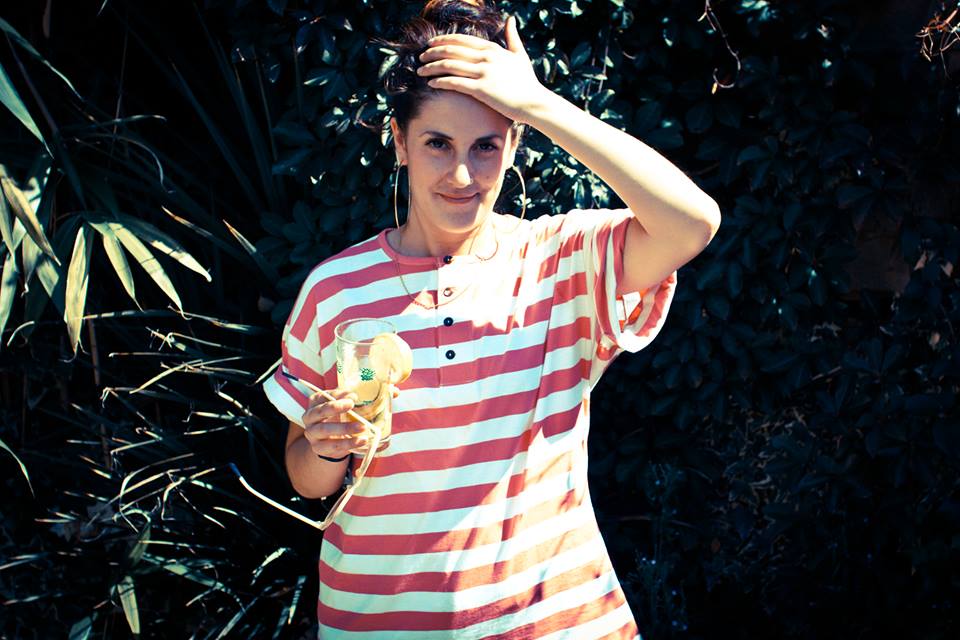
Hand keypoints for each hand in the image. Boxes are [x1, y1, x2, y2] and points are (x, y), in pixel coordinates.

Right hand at [301, 386, 399, 457]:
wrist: (330, 441)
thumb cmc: (342, 416)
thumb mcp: (350, 404)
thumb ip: (369, 396)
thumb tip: (395, 391)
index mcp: (316, 401)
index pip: (323, 395)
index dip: (337, 394)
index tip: (353, 394)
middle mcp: (310, 416)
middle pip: (320, 411)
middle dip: (335, 407)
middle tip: (352, 404)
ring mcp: (312, 433)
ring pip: (325, 430)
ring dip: (344, 428)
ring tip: (362, 427)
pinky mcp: (319, 448)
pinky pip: (332, 446)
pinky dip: (348, 444)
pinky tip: (362, 441)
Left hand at [416, 15, 549, 123]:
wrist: (534, 102)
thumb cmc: (527, 81)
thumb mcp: (520, 55)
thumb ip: (512, 36)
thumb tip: (511, 18)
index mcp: (492, 48)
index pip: (461, 40)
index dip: (443, 40)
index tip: (431, 44)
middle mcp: (486, 58)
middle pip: (451, 51)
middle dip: (432, 53)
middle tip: (420, 56)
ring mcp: (484, 73)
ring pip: (450, 66)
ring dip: (431, 67)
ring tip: (420, 71)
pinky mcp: (481, 90)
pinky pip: (455, 83)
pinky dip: (440, 81)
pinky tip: (431, 83)